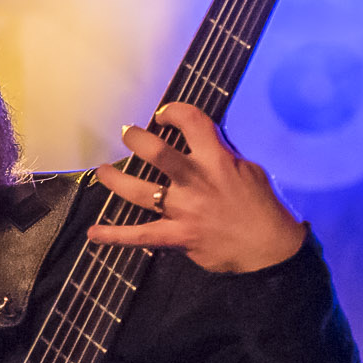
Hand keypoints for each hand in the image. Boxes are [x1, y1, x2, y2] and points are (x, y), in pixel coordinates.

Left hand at [86, 102, 307, 273]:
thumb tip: (201, 146)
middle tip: (127, 134)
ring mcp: (184, 210)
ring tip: (102, 171)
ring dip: (115, 180)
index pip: (193, 123)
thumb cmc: (261, 207)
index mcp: (217, 161)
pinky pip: (140, 235)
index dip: (174, 112)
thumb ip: (222, 157)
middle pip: (157, 153)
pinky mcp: (178, 236)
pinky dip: (115, 235)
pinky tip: (93, 234)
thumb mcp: (249, 171)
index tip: (163, 116)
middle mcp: (196, 182)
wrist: (269, 249)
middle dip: (136, 139)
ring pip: (140, 191)